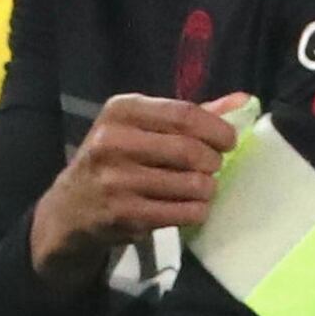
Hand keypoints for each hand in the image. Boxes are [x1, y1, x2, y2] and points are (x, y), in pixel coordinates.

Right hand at [29, 92, 242, 276]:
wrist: (70, 209)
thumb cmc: (115, 160)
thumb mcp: (141, 128)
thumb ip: (189, 115)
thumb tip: (244, 101)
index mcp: (121, 111)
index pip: (184, 114)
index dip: (216, 129)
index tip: (228, 141)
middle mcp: (113, 141)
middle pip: (189, 150)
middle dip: (213, 161)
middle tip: (213, 167)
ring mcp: (116, 180)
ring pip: (190, 184)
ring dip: (207, 189)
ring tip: (202, 188)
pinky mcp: (123, 214)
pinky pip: (181, 212)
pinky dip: (196, 211)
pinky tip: (192, 207)